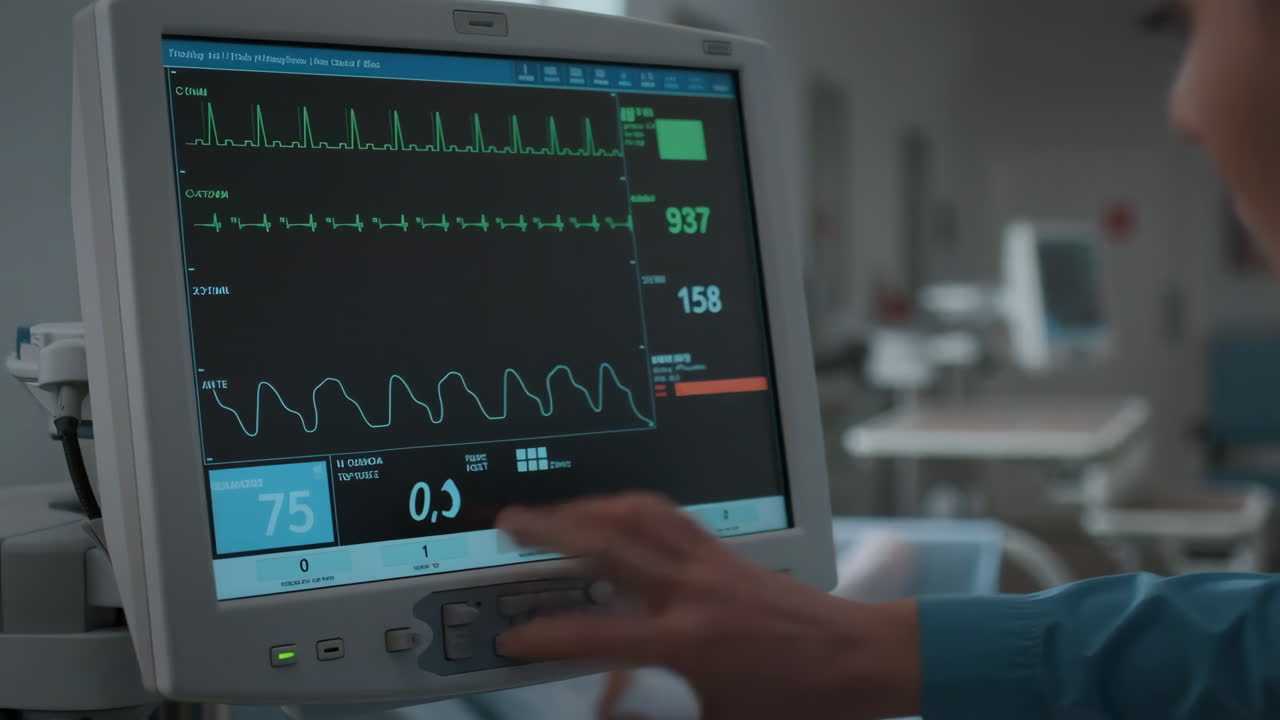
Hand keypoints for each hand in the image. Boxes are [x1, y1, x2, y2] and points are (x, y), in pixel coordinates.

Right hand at [496, 493, 921, 719]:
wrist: (863, 661)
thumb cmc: (801, 702)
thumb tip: (604, 712)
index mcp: (690, 641)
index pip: (599, 634)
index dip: (547, 636)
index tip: (512, 638)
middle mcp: (695, 590)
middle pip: (608, 544)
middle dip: (550, 528)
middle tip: (507, 522)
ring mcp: (712, 563)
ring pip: (638, 515)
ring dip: (587, 506)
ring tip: (552, 509)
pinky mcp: (727, 551)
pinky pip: (670, 515)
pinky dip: (632, 506)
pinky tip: (616, 510)